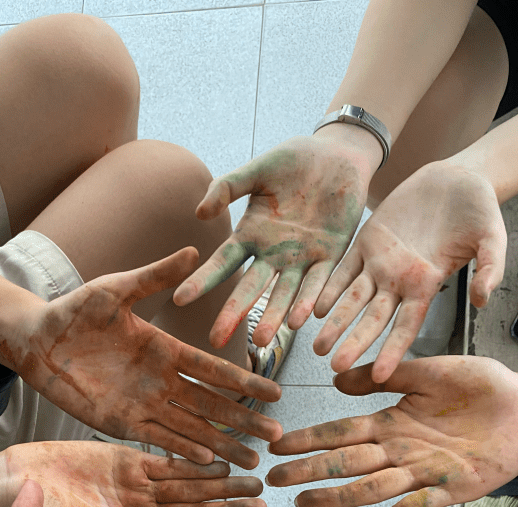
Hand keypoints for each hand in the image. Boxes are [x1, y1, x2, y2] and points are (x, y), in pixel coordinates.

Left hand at [3, 248, 282, 469]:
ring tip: (251, 461)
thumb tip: (194, 249)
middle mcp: (162, 381)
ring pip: (192, 428)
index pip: (214, 370)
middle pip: (212, 406)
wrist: (35, 340)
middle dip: (244, 422)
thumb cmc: (73, 310)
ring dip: (221, 444)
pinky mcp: (121, 423)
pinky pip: (158, 439)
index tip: (276, 393)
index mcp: (166, 350)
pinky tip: (206, 461)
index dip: (245, 382)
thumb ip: (154, 276)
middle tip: (276, 438)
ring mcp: (144, 404)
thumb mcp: (115, 289)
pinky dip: (182, 449)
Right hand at [172, 136, 372, 348]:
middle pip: (250, 288)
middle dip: (234, 314)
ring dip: (274, 316)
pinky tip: (302, 319)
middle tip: (216, 340)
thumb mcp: (257, 170)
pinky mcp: (332, 255)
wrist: (337, 155)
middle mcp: (274, 254)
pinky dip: (311, 299)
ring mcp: (302, 259)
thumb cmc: (294, 160)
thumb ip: (227, 187)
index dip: (202, 280)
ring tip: (263, 339)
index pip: (223, 263)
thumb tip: (200, 213)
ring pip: (285, 293)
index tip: (180, 298)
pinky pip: (320, 281)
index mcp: (252, 235)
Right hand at [267, 356, 517, 506]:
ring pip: (373, 487)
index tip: (277, 446)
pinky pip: (418, 505)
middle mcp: (401, 451)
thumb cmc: (482, 385)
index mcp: (393, 423)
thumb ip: (386, 375)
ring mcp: (424, 472)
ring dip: (339, 497)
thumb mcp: (430, 370)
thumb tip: (336, 382)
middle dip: (311, 472)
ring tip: (307, 503)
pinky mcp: (453, 488)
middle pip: (348, 464)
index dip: (310, 440)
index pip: (342, 433)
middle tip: (276, 482)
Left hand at [312, 161, 506, 379]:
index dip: (392, 350)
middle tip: (336, 367)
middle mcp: (400, 281)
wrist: (458, 178)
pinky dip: (329, 287)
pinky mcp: (367, 240)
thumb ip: (490, 268)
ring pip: (353, 298)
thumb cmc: (480, 210)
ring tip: (317, 347)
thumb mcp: (493, 238)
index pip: (407, 326)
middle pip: (373, 319)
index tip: (380, 376)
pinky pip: (343, 268)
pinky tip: (315, 307)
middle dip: (355, 342)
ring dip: (335, 322)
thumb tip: (482, 301)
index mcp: (427, 286)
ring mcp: (381, 262)